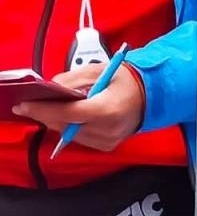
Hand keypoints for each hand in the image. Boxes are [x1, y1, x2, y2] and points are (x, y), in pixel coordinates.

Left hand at [13, 64, 145, 152]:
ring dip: (58, 122)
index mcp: (108, 109)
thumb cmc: (128, 80)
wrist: (153, 95)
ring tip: (52, 109)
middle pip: (65, 126)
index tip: (24, 106)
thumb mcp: (98, 70)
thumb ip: (71, 80)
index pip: (68, 114)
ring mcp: (109, 140)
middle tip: (34, 104)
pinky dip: (71, 128)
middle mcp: (109, 129)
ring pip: (69, 134)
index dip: (43, 110)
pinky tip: (71, 117)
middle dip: (47, 115)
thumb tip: (49, 89)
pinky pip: (79, 138)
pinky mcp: (107, 145)